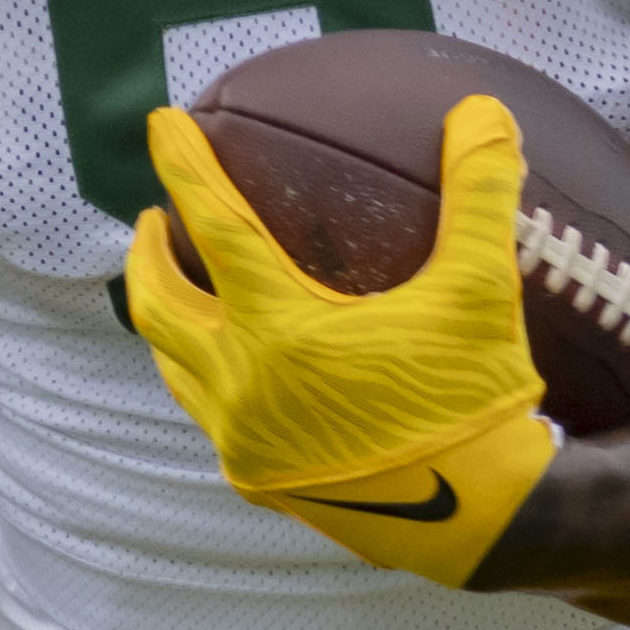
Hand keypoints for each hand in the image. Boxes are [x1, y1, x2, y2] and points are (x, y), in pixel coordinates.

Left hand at [123, 95, 561, 585]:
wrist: (482, 519)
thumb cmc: (477, 400)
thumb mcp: (483, 289)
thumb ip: (479, 193)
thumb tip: (485, 109)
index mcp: (282, 329)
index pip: (215, 227)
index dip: (184, 167)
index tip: (162, 122)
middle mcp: (243, 385)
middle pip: (158, 306)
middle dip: (144, 256)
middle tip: (153, 219)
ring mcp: (244, 441)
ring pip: (175, 368)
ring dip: (168, 321)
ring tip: (181, 290)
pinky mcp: (261, 480)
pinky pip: (212, 418)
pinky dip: (207, 377)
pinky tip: (239, 369)